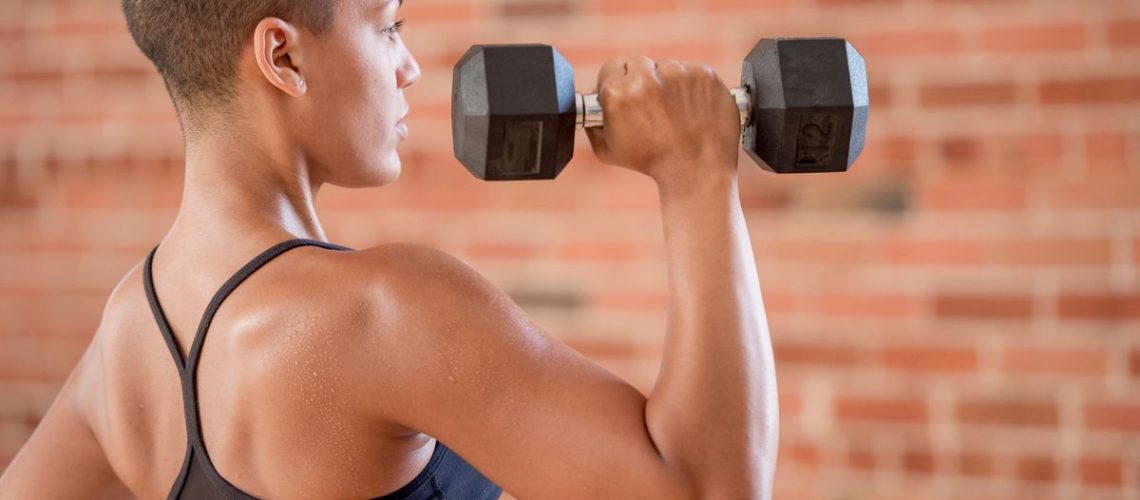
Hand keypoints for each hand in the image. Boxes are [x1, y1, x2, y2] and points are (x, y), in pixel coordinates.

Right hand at [585, 56, 740, 185]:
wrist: (697, 170)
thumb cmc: (650, 163)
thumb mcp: (606, 149)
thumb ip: (593, 120)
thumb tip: (592, 98)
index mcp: (617, 92)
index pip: (610, 68)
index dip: (617, 82)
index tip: (626, 95)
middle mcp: (646, 78)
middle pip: (638, 63)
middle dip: (641, 80)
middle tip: (651, 105)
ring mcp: (677, 73)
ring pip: (666, 67)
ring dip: (668, 83)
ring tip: (674, 112)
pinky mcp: (703, 74)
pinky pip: (691, 71)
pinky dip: (691, 86)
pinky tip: (691, 109)